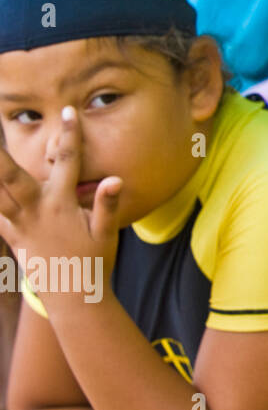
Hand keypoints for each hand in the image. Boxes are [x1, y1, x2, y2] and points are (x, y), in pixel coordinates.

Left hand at [0, 107, 122, 284]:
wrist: (74, 298)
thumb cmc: (94, 263)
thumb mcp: (107, 233)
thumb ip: (107, 204)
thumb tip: (115, 179)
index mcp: (61, 206)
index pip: (67, 162)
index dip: (70, 135)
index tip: (68, 111)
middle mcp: (35, 212)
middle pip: (10, 177)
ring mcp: (19, 225)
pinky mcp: (13, 237)